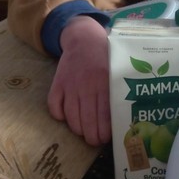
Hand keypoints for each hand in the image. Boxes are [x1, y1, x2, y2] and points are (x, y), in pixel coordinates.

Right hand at [47, 17, 110, 145]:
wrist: (83, 38)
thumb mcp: (116, 70)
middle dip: (91, 136)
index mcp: (105, 83)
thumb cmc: (105, 56)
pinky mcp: (57, 82)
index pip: (105, 115)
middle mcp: (87, 85)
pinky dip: (59, 115)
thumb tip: (125, 117)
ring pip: (71, 117)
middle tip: (94, 141)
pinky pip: (54, 105)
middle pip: (87, 120)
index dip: (104, 132)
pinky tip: (66, 118)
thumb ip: (118, 90)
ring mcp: (70, 84)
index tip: (106, 139)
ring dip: (77, 129)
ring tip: (83, 132)